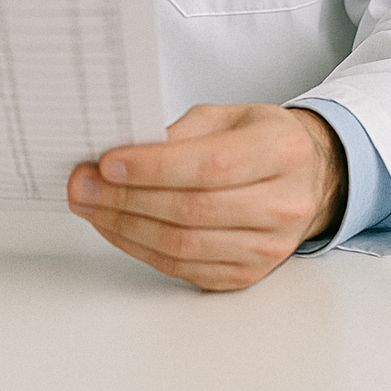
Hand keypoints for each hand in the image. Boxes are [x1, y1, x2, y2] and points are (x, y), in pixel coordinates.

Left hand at [67, 103, 346, 290]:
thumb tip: (122, 150)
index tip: (108, 162)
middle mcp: (282, 204)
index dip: (154, 167)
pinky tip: (117, 227)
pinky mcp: (247, 274)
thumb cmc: (261, 140)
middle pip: (193, 210)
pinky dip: (141, 249)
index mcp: (280, 151)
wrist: (306, 178)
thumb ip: (180, 132)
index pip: (211, 165)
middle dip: (126, 199)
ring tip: (90, 206)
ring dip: (126, 227)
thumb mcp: (227, 115)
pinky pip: (184, 269)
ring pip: (184, 246)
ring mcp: (268, 247)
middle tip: (83, 185)